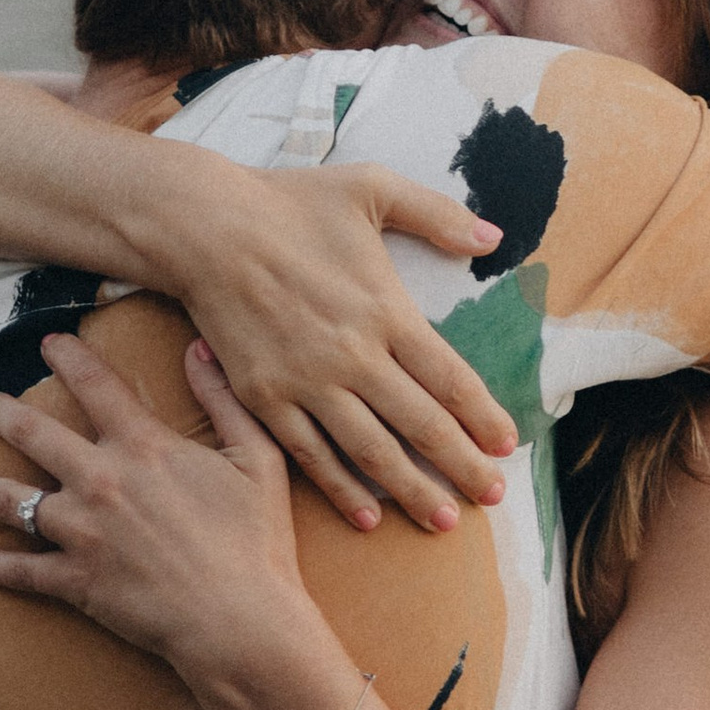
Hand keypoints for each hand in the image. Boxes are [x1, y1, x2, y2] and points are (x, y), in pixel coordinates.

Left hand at [0, 331, 313, 688]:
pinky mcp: (76, 581)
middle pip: (36, 436)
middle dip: (5, 415)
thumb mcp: (258, 458)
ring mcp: (83, 533)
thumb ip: (224, 399)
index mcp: (144, 447)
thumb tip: (199, 347)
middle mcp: (102, 481)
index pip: (96, 386)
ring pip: (15, 502)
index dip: (69, 358)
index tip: (49, 344)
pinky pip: (23, 571)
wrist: (239, 621)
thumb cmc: (256, 541)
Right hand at [151, 160, 516, 537]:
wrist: (203, 227)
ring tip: (443, 520)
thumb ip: (436, 214)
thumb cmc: (288, 203)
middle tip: (492, 496)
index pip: (450, 378)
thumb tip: (493, 237)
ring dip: (411, 490)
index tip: (506, 444)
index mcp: (386, 311)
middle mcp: (353, 356)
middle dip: (462, 466)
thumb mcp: (371, 188)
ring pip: (371, 452)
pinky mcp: (265, 398)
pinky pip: (310, 455)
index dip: (483, 417)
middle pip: (421, 426)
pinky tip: (366, 516)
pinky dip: (341, 490)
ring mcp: (307, 383)